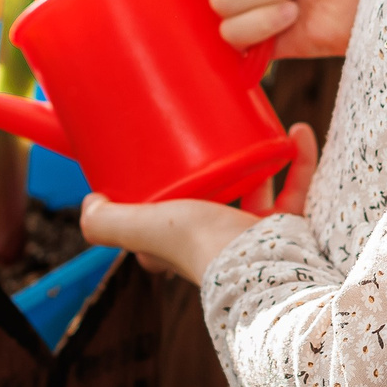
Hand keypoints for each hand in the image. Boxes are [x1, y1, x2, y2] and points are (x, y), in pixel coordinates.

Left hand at [82, 123, 317, 282]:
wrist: (265, 263)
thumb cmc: (202, 246)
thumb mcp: (144, 226)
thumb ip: (108, 221)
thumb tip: (88, 205)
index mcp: (181, 247)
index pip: (161, 225)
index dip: (154, 201)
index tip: (153, 165)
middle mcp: (215, 244)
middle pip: (210, 199)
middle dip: (212, 170)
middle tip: (205, 132)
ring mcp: (252, 235)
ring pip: (256, 188)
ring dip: (257, 156)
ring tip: (254, 122)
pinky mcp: (287, 226)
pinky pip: (295, 186)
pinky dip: (298, 159)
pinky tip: (297, 130)